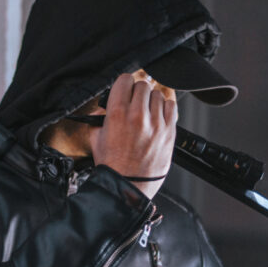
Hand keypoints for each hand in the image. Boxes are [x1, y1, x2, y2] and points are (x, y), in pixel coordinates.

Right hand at [89, 73, 177, 198]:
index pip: (125, 80)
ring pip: (157, 94)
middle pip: (142, 85)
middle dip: (137, 93)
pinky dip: (164, 108)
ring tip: (145, 113)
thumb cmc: (113, 166)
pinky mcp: (169, 132)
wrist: (128, 186)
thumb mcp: (95, 138)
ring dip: (151, 101)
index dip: (123, 84)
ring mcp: (156, 123)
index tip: (124, 90)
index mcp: (117, 114)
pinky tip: (157, 116)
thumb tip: (103, 108)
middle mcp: (138, 116)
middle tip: (134, 104)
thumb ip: (99, 118)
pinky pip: (171, 106)